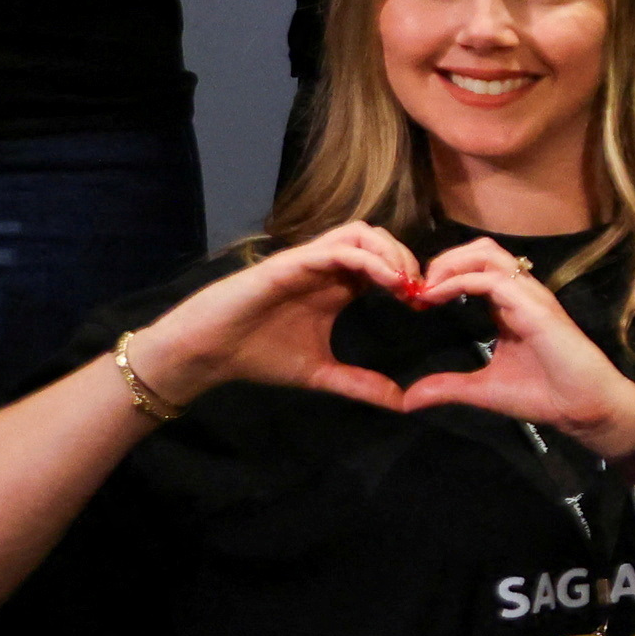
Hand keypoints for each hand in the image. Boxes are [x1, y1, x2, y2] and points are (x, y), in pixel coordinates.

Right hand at [131, 221, 435, 407]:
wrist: (208, 352)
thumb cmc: (257, 355)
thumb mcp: (320, 373)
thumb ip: (360, 384)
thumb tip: (401, 402)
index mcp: (336, 286)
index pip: (385, 263)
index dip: (411, 278)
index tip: (426, 306)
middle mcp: (325, 267)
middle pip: (380, 240)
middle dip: (409, 260)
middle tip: (423, 293)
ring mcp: (308, 261)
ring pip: (361, 233)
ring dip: (392, 253)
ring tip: (406, 285)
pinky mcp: (290, 262)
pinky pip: (337, 248)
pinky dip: (369, 258)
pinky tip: (386, 282)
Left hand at [396, 240, 634, 446]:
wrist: (584, 408)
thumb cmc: (544, 395)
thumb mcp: (483, 389)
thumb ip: (448, 387)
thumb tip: (409, 400)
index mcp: (511, 306)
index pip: (477, 268)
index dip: (443, 275)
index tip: (416, 300)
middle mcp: (522, 294)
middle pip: (481, 250)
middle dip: (443, 260)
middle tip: (417, 287)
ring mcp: (530, 296)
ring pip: (487, 254)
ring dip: (449, 264)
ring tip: (426, 288)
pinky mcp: (534, 307)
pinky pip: (492, 280)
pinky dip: (458, 281)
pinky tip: (435, 298)